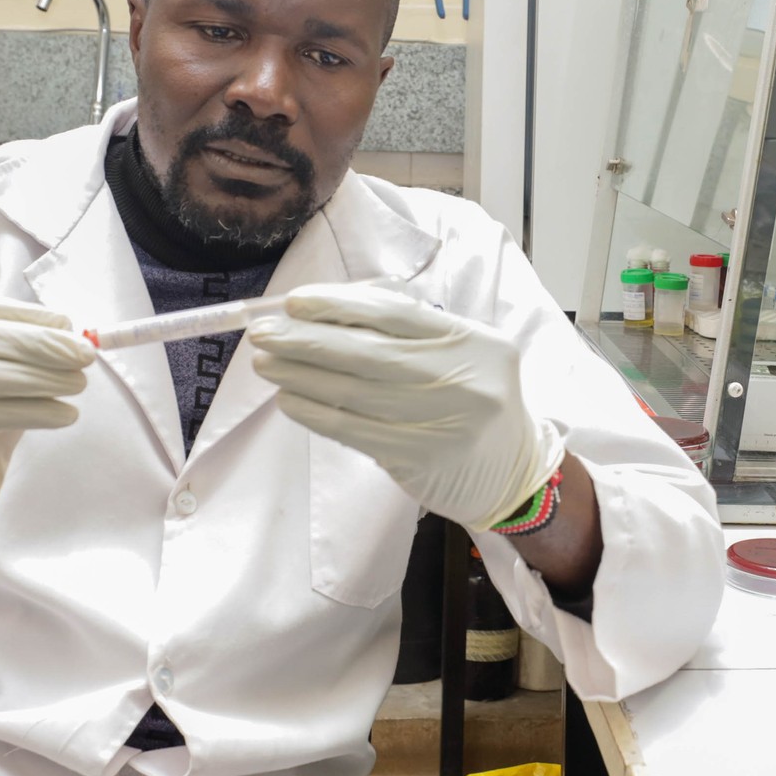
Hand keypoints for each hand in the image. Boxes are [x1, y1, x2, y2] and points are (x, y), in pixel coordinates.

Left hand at [248, 283, 563, 529]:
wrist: (512, 473)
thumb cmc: (475, 400)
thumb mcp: (463, 353)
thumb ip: (409, 331)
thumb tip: (326, 316)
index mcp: (474, 340)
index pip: (396, 312)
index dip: (339, 306)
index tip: (294, 303)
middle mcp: (462, 379)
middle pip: (369, 353)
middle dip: (307, 341)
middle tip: (262, 333)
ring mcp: (441, 423)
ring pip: (354, 393)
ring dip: (300, 377)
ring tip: (265, 364)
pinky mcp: (418, 459)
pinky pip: (353, 431)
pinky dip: (315, 413)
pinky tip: (290, 400)